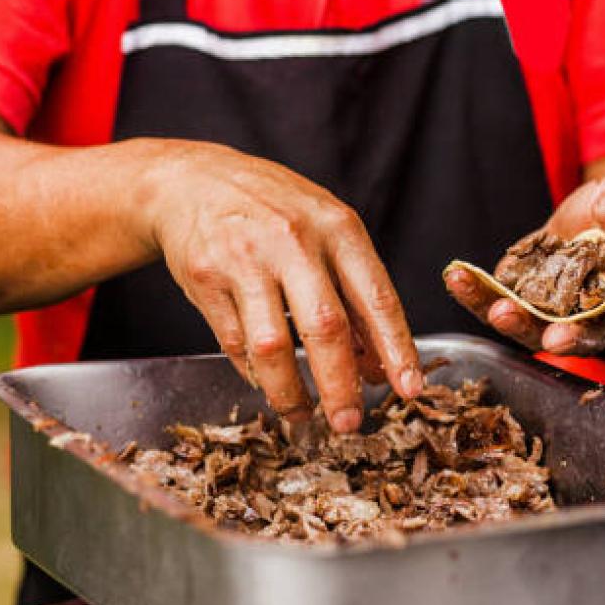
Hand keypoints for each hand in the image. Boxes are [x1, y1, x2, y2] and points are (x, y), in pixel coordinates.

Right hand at [137, 141, 422, 431]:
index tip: (410, 390)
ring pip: (273, 346)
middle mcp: (293, 241)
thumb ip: (355, 293)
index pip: (377, 298)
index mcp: (338, 228)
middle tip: (349, 424)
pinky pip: (234, 344)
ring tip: (302, 415)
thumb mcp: (327, 232)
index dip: (396, 349)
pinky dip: (255, 373)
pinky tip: (267, 383)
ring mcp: (245, 260)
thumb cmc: (276, 212)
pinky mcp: (205, 279)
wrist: (193, 180)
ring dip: (290, 392)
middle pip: (326, 328)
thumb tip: (378, 367)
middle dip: (340, 385)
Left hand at [445, 176, 604, 354]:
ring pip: (539, 330)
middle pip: (591, 335)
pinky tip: (459, 278)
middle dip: (572, 337)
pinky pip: (500, 307)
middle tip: (554, 336)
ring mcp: (559, 318)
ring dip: (518, 323)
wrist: (595, 229)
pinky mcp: (524, 307)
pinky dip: (479, 295)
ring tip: (498, 310)